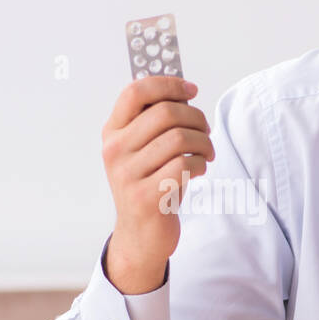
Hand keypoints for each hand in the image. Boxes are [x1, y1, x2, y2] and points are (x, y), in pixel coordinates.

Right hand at [100, 76, 213, 292]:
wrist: (140, 235)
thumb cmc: (150, 185)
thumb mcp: (143, 150)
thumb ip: (154, 122)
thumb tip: (184, 90)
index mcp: (112, 132)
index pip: (135, 92)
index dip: (168, 84)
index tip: (191, 90)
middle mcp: (115, 151)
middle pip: (165, 112)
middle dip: (196, 117)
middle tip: (206, 130)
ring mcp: (127, 174)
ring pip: (179, 138)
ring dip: (204, 143)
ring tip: (206, 153)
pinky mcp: (145, 196)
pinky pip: (184, 165)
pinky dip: (200, 164)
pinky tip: (199, 170)